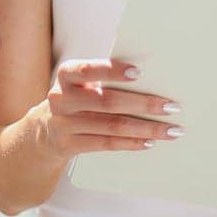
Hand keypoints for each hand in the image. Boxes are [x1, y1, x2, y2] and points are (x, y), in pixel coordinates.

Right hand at [36, 59, 179, 157]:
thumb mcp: (82, 83)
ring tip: (170, 129)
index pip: (87, 70)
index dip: (112, 71)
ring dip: (145, 128)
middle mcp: (62, 98)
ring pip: (111, 126)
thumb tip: (151, 77)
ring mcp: (64, 124)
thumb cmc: (78, 97)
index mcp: (67, 75)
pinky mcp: (69, 145)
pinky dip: (131, 143)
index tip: (139, 72)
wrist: (46, 130)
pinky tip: (150, 141)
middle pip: (107, 101)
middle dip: (144, 104)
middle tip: (171, 106)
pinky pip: (105, 144)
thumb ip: (105, 77)